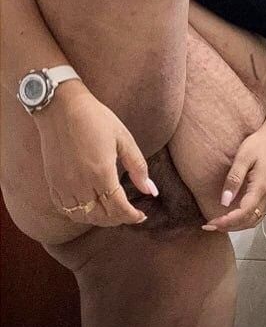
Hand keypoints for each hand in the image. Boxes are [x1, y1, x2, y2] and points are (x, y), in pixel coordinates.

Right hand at [34, 81, 157, 226]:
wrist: (61, 107)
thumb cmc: (95, 118)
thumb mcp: (123, 138)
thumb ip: (138, 167)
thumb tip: (151, 191)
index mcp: (101, 173)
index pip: (118, 208)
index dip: (132, 216)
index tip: (141, 215)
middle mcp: (80, 184)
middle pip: (101, 217)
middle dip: (119, 218)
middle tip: (130, 213)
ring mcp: (63, 185)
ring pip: (83, 217)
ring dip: (100, 219)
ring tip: (112, 211)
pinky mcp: (52, 182)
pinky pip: (65, 210)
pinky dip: (80, 214)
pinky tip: (90, 206)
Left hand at [202, 124, 265, 232]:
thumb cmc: (258, 145)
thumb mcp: (243, 157)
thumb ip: (234, 179)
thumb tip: (225, 201)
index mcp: (261, 187)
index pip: (244, 212)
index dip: (228, 221)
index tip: (212, 222)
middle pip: (249, 221)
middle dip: (230, 226)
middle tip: (211, 225)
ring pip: (254, 220)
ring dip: (237, 226)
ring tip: (219, 224)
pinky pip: (256, 214)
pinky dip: (244, 220)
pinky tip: (232, 217)